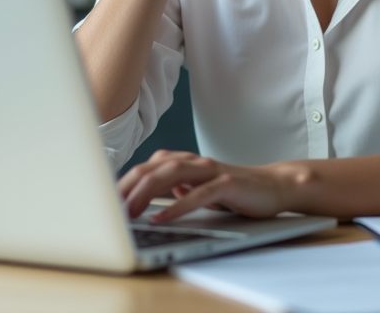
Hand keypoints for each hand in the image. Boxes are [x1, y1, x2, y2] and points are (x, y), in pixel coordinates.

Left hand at [119, 150, 294, 221]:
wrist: (274, 187)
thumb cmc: (235, 190)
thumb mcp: (198, 189)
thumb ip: (175, 188)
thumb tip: (147, 197)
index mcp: (186, 162)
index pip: (147, 167)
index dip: (124, 181)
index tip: (105, 199)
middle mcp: (196, 162)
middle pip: (153, 167)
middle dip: (128, 186)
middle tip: (109, 206)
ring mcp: (212, 171)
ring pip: (172, 174)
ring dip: (146, 193)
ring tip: (128, 211)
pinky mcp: (228, 185)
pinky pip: (198, 194)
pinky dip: (177, 205)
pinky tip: (161, 217)